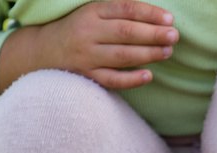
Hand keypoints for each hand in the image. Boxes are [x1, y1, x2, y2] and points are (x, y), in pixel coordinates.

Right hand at [0, 1, 177, 94]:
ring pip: (121, 55)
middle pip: (126, 32)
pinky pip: (111, 79)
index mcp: (92, 11)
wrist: (42, 51)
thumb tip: (154, 16)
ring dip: (148, 54)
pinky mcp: (85, 76)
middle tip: (174, 36)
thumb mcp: (93, 12)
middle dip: (153, 34)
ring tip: (167, 52)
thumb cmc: (79, 29)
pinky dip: (130, 79)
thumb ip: (119, 12)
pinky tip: (148, 76)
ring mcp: (86, 55)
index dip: (149, 13)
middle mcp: (88, 32)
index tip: (170, 18)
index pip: (125, 9)